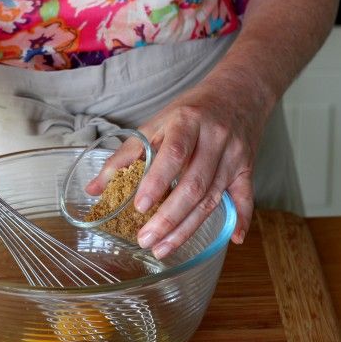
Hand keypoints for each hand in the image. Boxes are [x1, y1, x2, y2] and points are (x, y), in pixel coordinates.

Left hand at [87, 78, 270, 258]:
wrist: (237, 93)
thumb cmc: (189, 112)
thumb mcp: (155, 124)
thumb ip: (124, 157)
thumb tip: (93, 189)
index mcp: (187, 122)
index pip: (174, 154)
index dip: (157, 181)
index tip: (140, 207)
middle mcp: (215, 138)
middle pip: (194, 184)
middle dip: (169, 218)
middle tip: (146, 240)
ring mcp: (234, 155)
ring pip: (213, 198)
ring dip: (188, 228)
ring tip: (163, 248)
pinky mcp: (247, 168)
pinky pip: (246, 197)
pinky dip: (242, 218)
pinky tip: (234, 239)